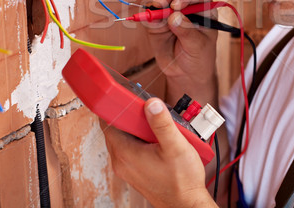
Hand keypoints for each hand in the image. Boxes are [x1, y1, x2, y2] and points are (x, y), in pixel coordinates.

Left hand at [103, 98, 217, 207]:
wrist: (186, 204)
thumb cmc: (181, 181)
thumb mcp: (175, 146)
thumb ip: (162, 123)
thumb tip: (151, 104)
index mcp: (125, 154)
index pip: (108, 123)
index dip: (116, 107)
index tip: (126, 97)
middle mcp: (121, 162)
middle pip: (116, 129)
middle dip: (131, 116)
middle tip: (149, 111)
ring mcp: (127, 168)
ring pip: (125, 139)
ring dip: (138, 128)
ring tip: (158, 127)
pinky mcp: (135, 171)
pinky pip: (131, 149)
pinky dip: (141, 140)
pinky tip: (159, 140)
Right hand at [145, 0, 218, 103]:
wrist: (185, 73)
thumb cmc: (199, 58)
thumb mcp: (197, 47)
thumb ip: (187, 32)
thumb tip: (174, 17)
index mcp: (204, 11)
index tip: (177, 4)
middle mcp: (187, 9)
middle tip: (160, 5)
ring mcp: (171, 14)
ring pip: (162, 2)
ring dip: (156, 5)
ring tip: (153, 14)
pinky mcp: (157, 23)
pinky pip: (150, 15)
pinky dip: (147, 16)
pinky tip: (148, 20)